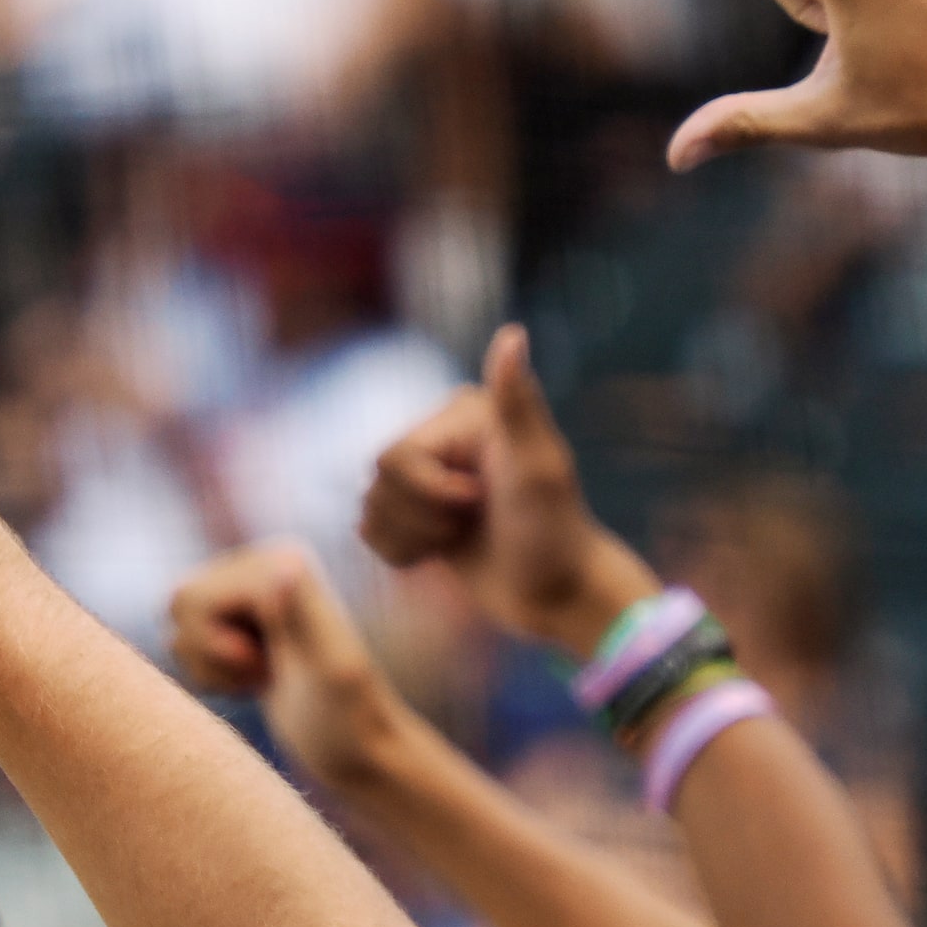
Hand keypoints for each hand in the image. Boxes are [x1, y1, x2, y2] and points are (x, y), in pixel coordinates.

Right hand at [168, 545, 404, 788]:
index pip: (194, 597)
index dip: (217, 647)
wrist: (359, 750)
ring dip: (210, 666)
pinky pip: (185, 638)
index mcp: (286, 560)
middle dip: (208, 653)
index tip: (270, 667)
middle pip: (179, 602)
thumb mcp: (331, 672)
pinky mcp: (241, 618)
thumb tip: (282, 567)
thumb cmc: (349, 722)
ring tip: (261, 679)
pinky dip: (211, 673)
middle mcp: (266, 562)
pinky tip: (254, 682)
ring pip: (178, 622)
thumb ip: (304, 619)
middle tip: (262, 672)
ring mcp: (250, 589)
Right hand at [358, 327, 656, 655]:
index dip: (430, 492)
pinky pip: (370, 534)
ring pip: (369, 511)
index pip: (394, 457)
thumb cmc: (554, 530)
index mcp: (460, 415)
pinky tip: (442, 553)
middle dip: (421, 518)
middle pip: (376, 484)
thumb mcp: (538, 466)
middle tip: (472, 521)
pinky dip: (401, 554)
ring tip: (461, 537)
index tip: (482, 500)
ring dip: (413, 538)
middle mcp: (439, 438)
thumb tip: (513, 333)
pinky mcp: (415, 516)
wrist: (557, 593)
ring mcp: (425, 479)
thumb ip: (517, 402)